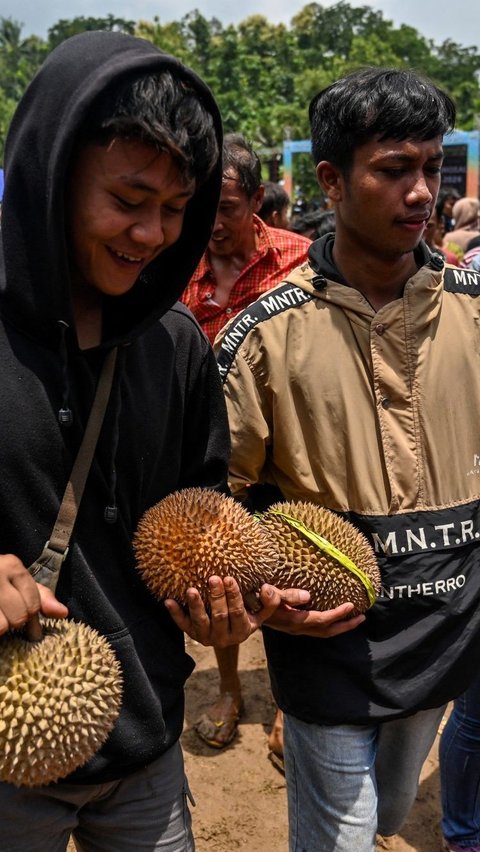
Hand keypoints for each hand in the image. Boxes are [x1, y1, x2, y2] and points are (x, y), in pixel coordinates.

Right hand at [0, 553, 68, 635]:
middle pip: (18, 617)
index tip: (24, 620)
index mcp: (12, 565)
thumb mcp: (17, 581)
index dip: (30, 617)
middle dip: (12, 623)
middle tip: (4, 617)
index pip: (33, 604)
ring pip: (1, 627)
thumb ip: (40, 597)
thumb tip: (63, 613)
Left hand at [164, 576, 310, 646]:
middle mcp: (226, 636)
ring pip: (200, 622)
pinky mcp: (192, 635)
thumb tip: (306, 595)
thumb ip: (277, 600)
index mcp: (245, 629)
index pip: (240, 613)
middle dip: (216, 597)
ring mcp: (207, 637)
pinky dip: (176, 614)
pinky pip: (182, 626)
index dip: (235, 597)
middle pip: (220, 616)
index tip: (230, 578)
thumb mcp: (262, 610)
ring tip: (191, 589)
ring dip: (195, 606)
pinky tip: (168, 600)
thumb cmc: (247, 613)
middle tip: (214, 577)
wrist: (227, 632)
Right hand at [264, 599, 364, 637]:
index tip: (351, 605)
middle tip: (362, 618)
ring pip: (322, 632)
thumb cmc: (254, 601)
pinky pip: (315, 629)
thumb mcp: (268, 595)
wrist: (240, 614)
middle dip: (345, 626)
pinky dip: (328, 625)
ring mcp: (294, 629)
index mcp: (294, 620)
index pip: (321, 620)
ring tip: (353, 619)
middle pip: (326, 631)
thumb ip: (285, 595)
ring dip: (339, 627)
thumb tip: (307, 595)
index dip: (337, 614)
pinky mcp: (292, 626)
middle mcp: (296, 628)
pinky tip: (331, 617)